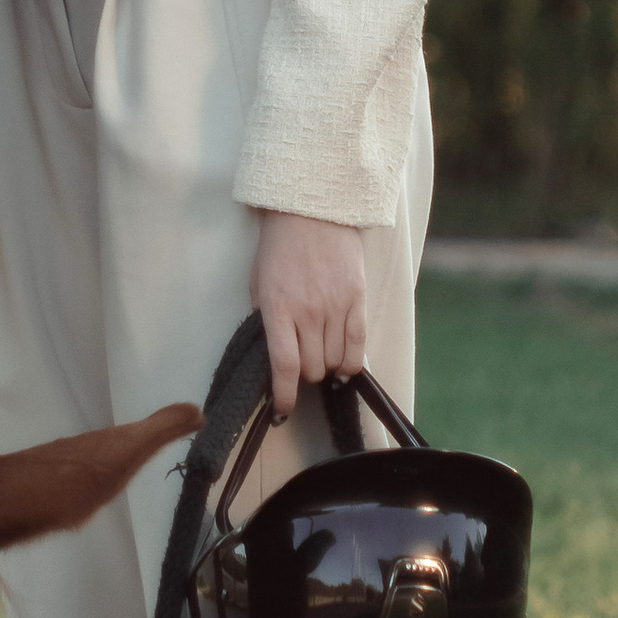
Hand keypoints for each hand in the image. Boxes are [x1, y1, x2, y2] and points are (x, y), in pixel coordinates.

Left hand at [250, 212, 366, 420]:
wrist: (312, 209)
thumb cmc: (279, 246)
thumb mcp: (258, 282)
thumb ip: (265, 318)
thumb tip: (271, 354)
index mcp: (277, 307)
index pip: (283, 366)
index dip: (284, 396)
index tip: (283, 409)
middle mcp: (308, 311)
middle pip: (312, 368)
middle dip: (305, 375)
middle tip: (301, 367)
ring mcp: (336, 305)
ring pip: (335, 361)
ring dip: (327, 368)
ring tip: (321, 357)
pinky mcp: (357, 299)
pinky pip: (358, 346)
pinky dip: (350, 363)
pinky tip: (343, 364)